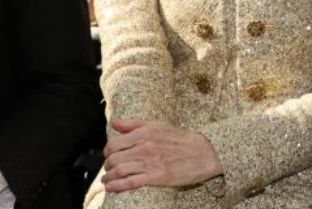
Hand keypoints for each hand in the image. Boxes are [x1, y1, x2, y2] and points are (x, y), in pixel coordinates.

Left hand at [102, 119, 222, 191]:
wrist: (204, 153)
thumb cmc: (181, 140)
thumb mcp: (158, 126)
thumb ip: (134, 125)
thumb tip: (114, 123)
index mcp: (145, 133)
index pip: (114, 143)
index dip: (108, 152)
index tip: (110, 156)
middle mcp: (145, 146)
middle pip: (113, 158)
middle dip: (107, 166)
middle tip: (110, 169)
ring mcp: (150, 162)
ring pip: (119, 171)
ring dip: (109, 178)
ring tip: (108, 180)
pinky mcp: (156, 176)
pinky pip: (130, 182)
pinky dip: (117, 186)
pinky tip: (112, 188)